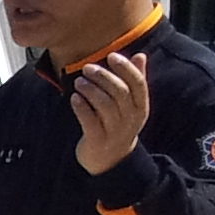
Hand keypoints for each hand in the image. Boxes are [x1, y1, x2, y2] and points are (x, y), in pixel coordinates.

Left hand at [70, 51, 149, 173]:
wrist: (110, 159)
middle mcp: (131, 119)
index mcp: (141, 106)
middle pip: (120, 93)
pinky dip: (81, 107)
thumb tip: (140, 55)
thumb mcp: (131, 105)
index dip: (126, 68)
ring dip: (90, 90)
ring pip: (105, 106)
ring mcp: (115, 131)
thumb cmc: (119, 124)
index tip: (112, 55)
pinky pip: (89, 121)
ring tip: (79, 81)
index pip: (138, 83)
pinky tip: (73, 97)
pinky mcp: (98, 140)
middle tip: (87, 68)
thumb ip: (135, 80)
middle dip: (104, 77)